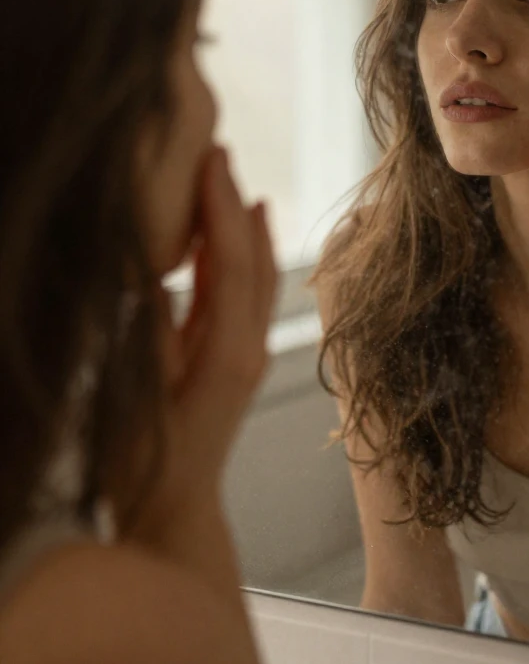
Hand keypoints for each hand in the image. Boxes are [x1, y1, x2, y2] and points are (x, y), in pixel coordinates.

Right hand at [117, 145, 278, 536]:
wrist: (173, 512)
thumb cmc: (148, 464)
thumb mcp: (141, 394)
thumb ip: (152, 333)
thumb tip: (157, 273)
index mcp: (229, 353)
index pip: (234, 261)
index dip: (222, 207)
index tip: (211, 160)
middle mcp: (247, 347)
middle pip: (252, 258)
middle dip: (235, 201)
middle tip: (218, 150)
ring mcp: (244, 352)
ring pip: (252, 272)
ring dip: (241, 221)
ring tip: (225, 175)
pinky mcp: (233, 357)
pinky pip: (241, 293)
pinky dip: (238, 254)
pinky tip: (231, 229)